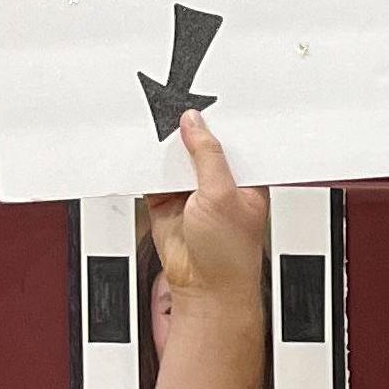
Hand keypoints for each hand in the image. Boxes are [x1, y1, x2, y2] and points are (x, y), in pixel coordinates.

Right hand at [144, 112, 269, 320]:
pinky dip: (145, 165)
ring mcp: (191, 192)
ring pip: (174, 158)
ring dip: (164, 147)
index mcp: (246, 178)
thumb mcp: (223, 195)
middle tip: (172, 106)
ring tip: (154, 125)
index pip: (231, 140)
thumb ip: (208, 157)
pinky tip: (142, 151)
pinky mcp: (165, 201)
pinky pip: (152, 175)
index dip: (218, 121)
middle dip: (186, 131)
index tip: (202, 101)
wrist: (203, 288)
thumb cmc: (230, 255)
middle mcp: (219, 183)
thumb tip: (195, 125)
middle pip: (199, 145)